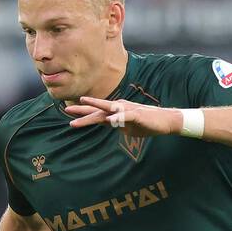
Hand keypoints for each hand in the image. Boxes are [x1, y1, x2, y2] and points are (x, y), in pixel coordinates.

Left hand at [63, 96, 180, 137]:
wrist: (164, 121)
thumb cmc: (146, 124)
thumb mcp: (127, 127)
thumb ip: (116, 125)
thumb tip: (107, 125)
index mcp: (116, 113)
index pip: (96, 114)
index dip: (83, 114)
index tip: (69, 114)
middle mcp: (119, 108)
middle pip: (98, 110)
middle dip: (82, 110)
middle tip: (67, 109)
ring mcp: (127, 111)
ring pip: (108, 108)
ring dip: (95, 106)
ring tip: (83, 103)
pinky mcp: (137, 115)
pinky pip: (125, 117)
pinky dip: (117, 118)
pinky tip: (110, 120)